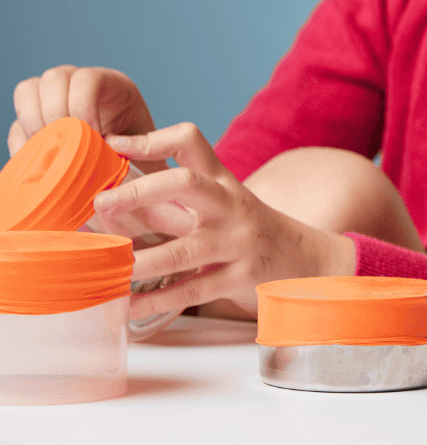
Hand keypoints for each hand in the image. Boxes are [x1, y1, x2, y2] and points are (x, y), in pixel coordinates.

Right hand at [10, 66, 157, 163]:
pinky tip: (36, 161)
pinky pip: (16, 122)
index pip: (87, 78)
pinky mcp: (33, 118)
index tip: (92, 135)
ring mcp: (50, 97)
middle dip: (57, 113)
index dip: (84, 105)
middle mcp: (75, 82)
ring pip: (27, 91)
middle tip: (67, 143)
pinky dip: (21, 142)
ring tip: (50, 150)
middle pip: (54, 78)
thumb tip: (114, 159)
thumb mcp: (144, 142)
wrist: (127, 158)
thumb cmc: (141, 148)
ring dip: (34, 122)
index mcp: (109, 83)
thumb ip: (134, 147)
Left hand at [93, 123, 355, 320]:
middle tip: (101, 204)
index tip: (113, 145)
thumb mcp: (220, 205)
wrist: (306, 260)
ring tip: (108, 268)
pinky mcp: (241, 277)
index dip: (150, 138)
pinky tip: (128, 305)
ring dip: (139, 261)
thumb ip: (173, 201)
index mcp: (221, 181)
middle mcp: (230, 205)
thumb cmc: (247, 231)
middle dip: (138, 191)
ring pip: (182, 250)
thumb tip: (112, 200)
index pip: (190, 141)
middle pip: (185, 183)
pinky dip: (155, 300)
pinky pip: (192, 290)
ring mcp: (238, 241)